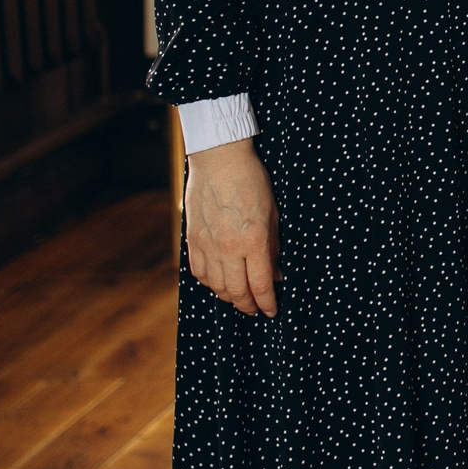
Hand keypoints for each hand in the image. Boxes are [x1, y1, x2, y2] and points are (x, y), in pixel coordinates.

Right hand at [184, 137, 279, 315]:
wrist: (219, 158)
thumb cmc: (251, 180)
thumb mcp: (272, 213)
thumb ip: (273, 247)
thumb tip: (275, 275)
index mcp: (253, 240)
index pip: (260, 285)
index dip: (268, 303)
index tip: (272, 310)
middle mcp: (228, 248)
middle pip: (237, 292)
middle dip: (248, 306)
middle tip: (255, 309)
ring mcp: (206, 245)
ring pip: (216, 287)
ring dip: (229, 297)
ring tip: (238, 297)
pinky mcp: (192, 239)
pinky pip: (198, 273)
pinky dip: (209, 283)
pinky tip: (218, 282)